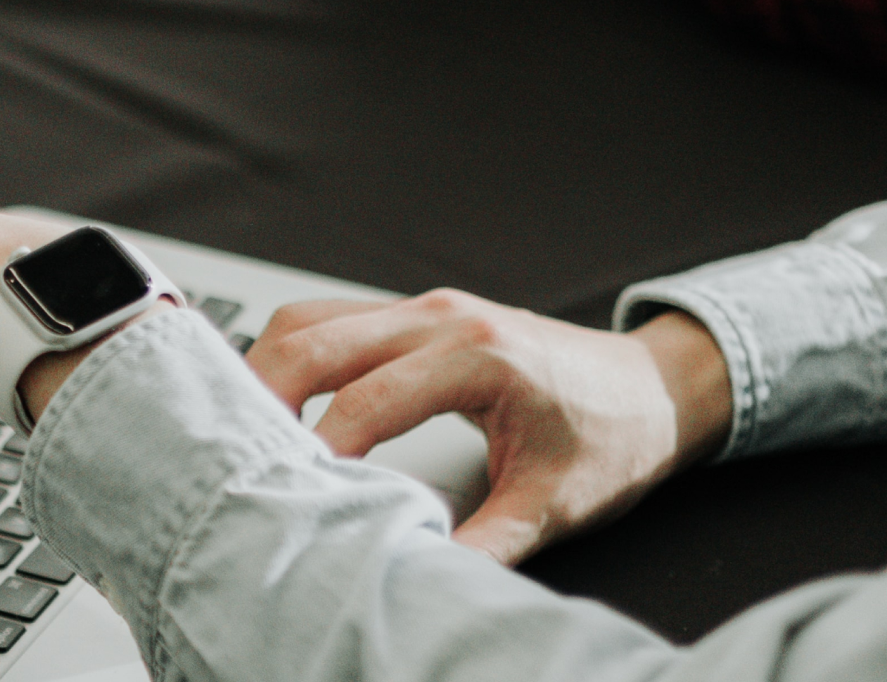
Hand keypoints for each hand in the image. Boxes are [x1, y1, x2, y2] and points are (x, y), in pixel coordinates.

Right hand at [246, 289, 731, 563]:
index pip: (367, 397)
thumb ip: (484, 544)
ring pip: (311, 318)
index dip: (318, 447)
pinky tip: (276, 402)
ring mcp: (423, 309)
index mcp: (477, 354)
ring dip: (267, 368)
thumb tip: (418, 577)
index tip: (287, 489)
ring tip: (242, 429)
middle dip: (262, 393)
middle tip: (231, 453)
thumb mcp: (554, 503)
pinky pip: (330, 320)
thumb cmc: (613, 433)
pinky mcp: (414, 316)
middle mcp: (441, 317)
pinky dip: (292, 357)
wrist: (655, 386)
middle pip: (315, 338)